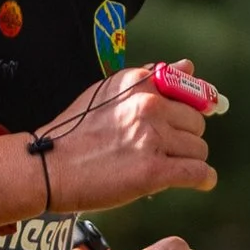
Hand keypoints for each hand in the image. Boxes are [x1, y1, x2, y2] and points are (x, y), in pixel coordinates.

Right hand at [0, 60, 218, 224]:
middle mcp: (149, 105)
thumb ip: (150, 78)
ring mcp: (152, 137)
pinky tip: (196, 184)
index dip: (189, 112)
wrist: (48, 166)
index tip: (184, 124)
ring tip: (163, 168)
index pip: (189, 92)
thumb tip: (189, 66)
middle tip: (161, 151)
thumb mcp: (108, 92)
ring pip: (199, 149)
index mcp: (139, 82)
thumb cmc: (75, 132)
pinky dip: (202, 180)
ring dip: (187, 161)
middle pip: (197, 123)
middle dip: (184, 138)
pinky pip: (198, 173)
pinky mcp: (154, 171)